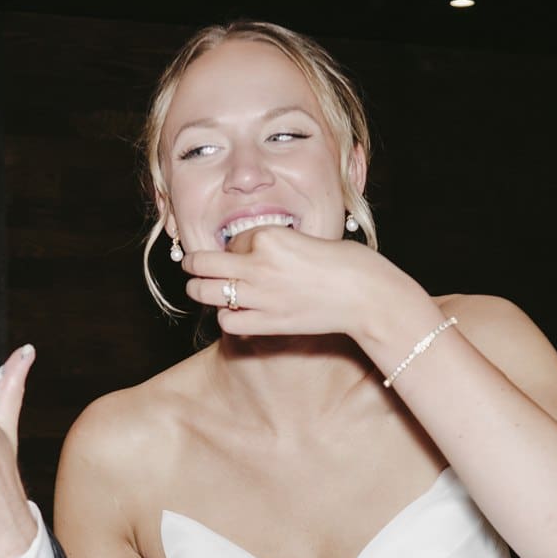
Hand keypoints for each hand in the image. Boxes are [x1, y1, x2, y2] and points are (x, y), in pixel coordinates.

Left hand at [181, 223, 430, 344]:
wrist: (364, 294)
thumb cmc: (344, 264)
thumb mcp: (304, 241)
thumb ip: (274, 248)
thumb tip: (247, 257)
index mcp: (270, 236)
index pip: (232, 241)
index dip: (234, 248)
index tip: (238, 255)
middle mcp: (259, 264)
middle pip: (204, 263)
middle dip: (194, 264)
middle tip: (191, 266)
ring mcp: (260, 295)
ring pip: (206, 292)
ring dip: (200, 290)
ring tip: (200, 288)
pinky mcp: (267, 321)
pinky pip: (227, 320)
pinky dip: (225, 317)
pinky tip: (232, 313)